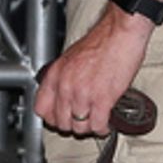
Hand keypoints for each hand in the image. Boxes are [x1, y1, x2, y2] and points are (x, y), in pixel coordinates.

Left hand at [34, 4, 153, 137]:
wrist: (120, 34)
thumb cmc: (101, 42)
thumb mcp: (70, 58)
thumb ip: (64, 78)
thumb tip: (63, 95)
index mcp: (56, 74)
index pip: (41, 108)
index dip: (51, 118)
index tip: (60, 119)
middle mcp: (66, 86)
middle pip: (61, 123)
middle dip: (72, 125)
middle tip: (81, 122)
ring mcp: (83, 94)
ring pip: (79, 128)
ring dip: (88, 128)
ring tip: (94, 122)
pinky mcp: (102, 99)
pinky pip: (97, 125)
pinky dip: (102, 128)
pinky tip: (105, 124)